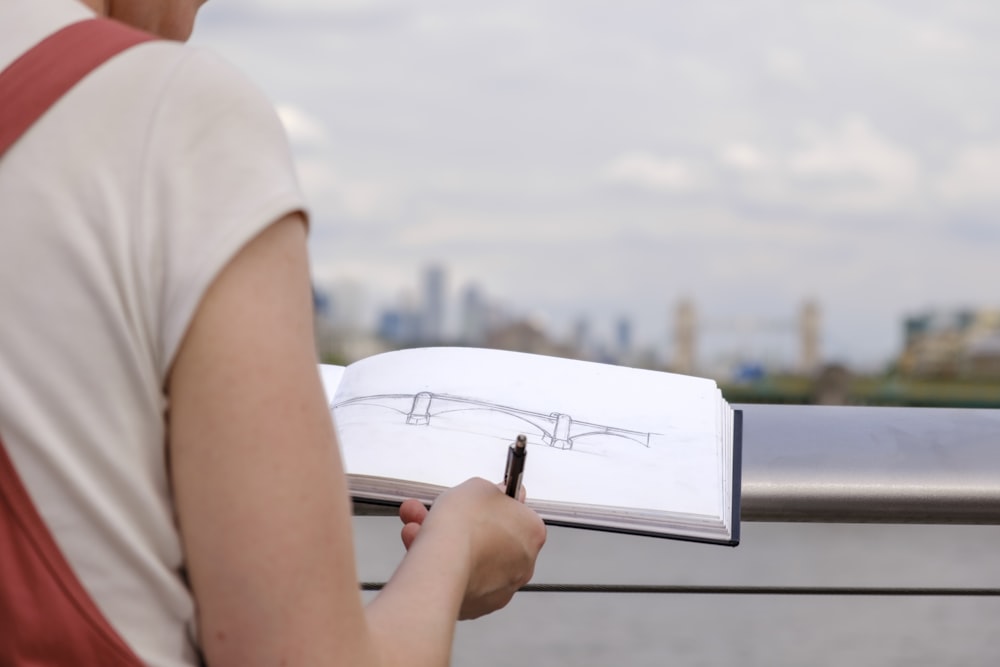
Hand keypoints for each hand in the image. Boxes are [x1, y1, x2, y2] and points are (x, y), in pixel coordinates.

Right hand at [397, 478, 545, 619]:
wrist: (442, 564)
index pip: (517, 515)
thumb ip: (492, 491)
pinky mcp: (477, 605)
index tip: (477, 502)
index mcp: (532, 532)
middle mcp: (523, 563)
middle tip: (442, 514)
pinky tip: (422, 553)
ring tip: (418, 530)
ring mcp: (501, 587)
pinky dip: (442, 568)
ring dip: (447, 543)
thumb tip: (496, 495)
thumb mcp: (479, 486)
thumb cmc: (463, 527)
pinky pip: (458, 580)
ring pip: (471, 560)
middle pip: (491, 538)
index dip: (492, 507)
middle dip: (463, 525)